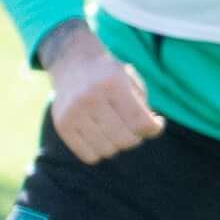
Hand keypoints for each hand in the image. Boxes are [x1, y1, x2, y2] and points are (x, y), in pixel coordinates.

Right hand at [44, 27, 163, 162]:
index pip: (140, 121)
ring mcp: (73, 113)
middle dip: (136, 137)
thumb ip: (143, 106)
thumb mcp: (131, 80)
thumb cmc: (109, 75)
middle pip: (125, 139)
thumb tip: (149, 132)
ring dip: (117, 145)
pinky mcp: (62, 125)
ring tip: (115, 131)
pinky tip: (101, 138)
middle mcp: (90, 97)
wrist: (72, 63)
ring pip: (107, 150)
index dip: (154, 128)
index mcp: (112, 83)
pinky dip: (99, 151)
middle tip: (134, 128)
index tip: (156, 124)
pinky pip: (89, 156)